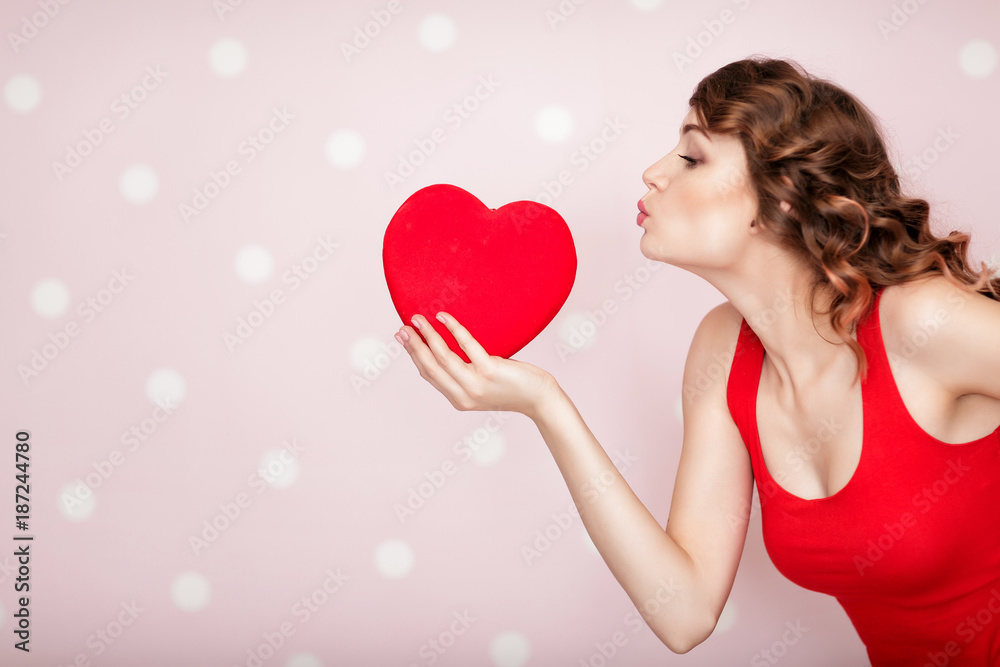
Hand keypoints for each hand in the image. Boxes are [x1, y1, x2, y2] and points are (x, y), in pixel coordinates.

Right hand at [395, 312, 558, 418]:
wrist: (539, 398)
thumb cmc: (513, 386)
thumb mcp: (482, 383)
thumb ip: (465, 372)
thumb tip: (448, 347)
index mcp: (458, 399)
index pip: (429, 374)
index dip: (414, 355)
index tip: (404, 338)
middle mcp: (464, 394)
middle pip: (430, 366)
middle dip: (413, 345)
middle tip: (402, 326)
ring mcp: (476, 384)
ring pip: (443, 356)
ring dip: (427, 335)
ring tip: (417, 319)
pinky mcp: (490, 370)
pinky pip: (466, 345)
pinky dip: (452, 329)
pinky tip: (444, 317)